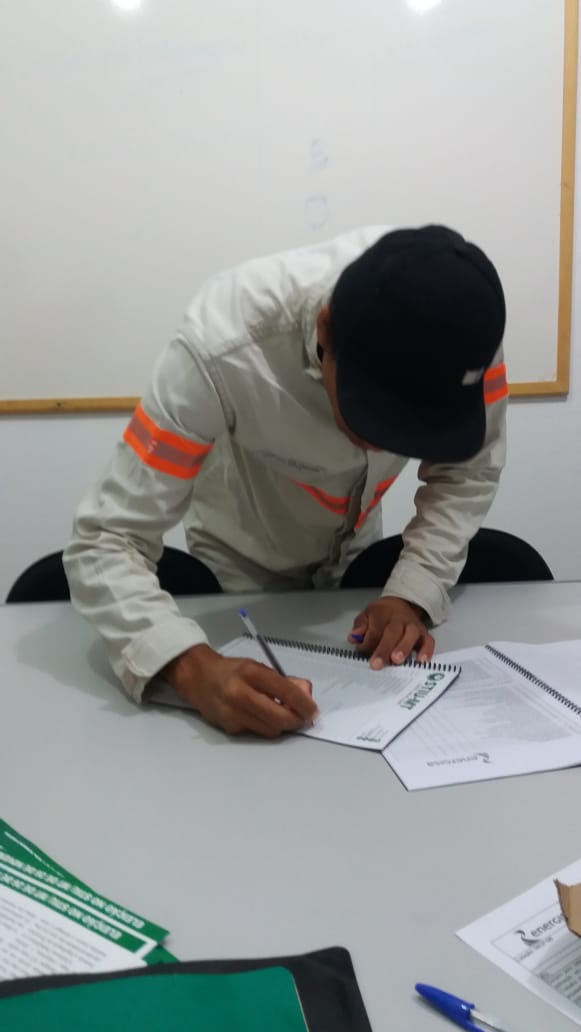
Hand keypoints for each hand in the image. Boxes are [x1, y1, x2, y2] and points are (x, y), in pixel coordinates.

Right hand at [161, 644, 318, 738]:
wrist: (198, 678)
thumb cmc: (233, 671)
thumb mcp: (258, 667)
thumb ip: (283, 681)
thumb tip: (306, 696)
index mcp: (251, 673)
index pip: (286, 691)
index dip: (304, 704)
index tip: (313, 711)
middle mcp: (240, 693)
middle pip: (279, 717)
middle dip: (296, 721)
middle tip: (302, 720)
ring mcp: (233, 713)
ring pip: (270, 729)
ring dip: (281, 726)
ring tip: (282, 717)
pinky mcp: (228, 727)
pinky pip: (255, 732)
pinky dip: (264, 727)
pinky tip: (259, 717)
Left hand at [348, 596, 434, 667]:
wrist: (401, 604)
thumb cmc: (382, 614)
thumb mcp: (367, 615)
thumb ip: (360, 626)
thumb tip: (353, 637)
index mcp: (383, 615)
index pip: (374, 631)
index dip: (367, 644)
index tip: (361, 653)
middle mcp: (400, 620)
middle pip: (392, 633)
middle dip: (384, 649)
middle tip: (376, 664)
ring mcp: (413, 627)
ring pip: (411, 635)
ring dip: (404, 648)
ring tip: (397, 661)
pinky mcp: (424, 634)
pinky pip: (428, 641)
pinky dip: (426, 651)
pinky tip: (421, 661)